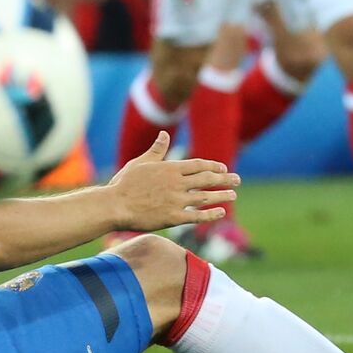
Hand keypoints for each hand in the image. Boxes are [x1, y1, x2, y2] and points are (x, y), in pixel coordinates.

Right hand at [107, 132, 238, 231]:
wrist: (115, 205)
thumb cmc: (124, 183)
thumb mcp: (141, 162)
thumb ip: (156, 150)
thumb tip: (164, 134)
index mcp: (170, 168)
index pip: (199, 165)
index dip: (213, 166)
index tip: (223, 168)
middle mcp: (177, 183)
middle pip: (207, 179)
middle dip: (225, 179)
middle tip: (237, 179)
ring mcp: (176, 200)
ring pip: (205, 197)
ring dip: (222, 195)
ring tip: (233, 195)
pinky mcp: (173, 217)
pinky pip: (197, 216)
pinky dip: (211, 214)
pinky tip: (221, 212)